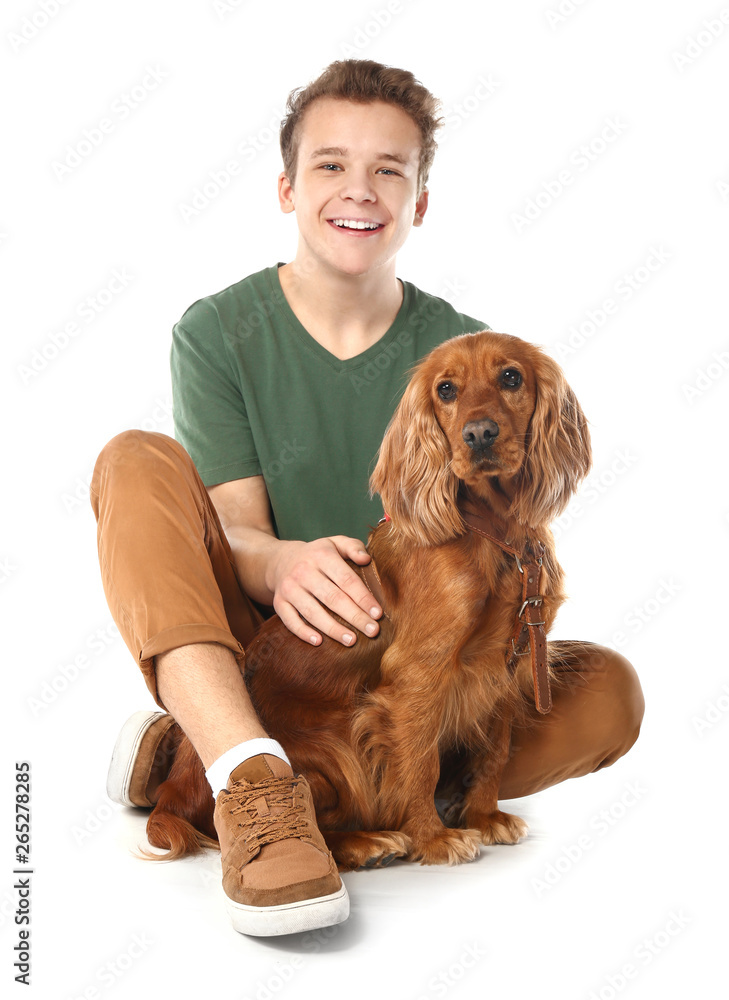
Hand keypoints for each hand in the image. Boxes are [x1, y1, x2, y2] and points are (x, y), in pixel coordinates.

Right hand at [266, 535, 381, 645]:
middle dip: (354, 616)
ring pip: (312, 612)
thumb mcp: (335, 543)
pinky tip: (319, 642)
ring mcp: (290, 588)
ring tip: (351, 640)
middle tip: (372, 631)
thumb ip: (353, 547)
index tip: (377, 614)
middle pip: (332, 598)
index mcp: (322, 556)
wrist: (281, 560)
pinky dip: (303, 632)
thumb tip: (366, 559)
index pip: (346, 579)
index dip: (363, 598)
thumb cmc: (318, 555)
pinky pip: (290, 620)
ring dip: (333, 629)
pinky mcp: (279, 602)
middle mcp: (304, 571)